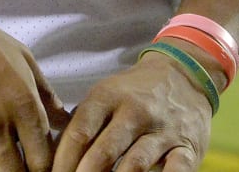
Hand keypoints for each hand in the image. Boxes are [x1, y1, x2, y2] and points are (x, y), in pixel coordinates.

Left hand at [52, 53, 211, 171]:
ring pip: (135, 163)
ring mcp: (163, 129)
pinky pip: (177, 170)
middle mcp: (135, 111)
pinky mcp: (187, 147)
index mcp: (108, 97)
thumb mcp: (104, 97)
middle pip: (103, 152)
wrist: (184, 75)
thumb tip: (51, 159)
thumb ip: (80, 125)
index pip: (78, 133)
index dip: (62, 162)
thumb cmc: (133, 95)